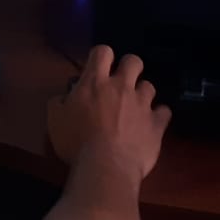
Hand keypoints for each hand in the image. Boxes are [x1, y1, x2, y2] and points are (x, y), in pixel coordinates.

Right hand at [47, 45, 170, 180]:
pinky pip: (164, 111)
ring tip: (135, 106)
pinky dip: (158, 115)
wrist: (106, 167)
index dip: (101, 56)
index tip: (98, 67)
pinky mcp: (156, 123)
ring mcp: (142, 104)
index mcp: (95, 82)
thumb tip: (64, 96)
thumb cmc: (76, 142)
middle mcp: (121, 87)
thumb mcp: (54, 120)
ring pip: (149, 86)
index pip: (103, 52)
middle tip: (120, 81)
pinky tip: (151, 122)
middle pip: (133, 61)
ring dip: (142, 93)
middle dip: (128, 66)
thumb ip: (58, 102)